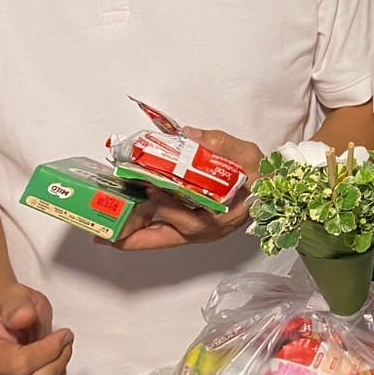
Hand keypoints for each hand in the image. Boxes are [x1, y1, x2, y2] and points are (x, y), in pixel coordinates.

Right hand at [0, 284, 71, 374]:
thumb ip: (17, 305)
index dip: (50, 350)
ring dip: (62, 374)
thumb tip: (24, 316)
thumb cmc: (8, 314)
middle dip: (61, 358)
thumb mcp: (12, 298)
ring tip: (61, 356)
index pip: (21, 364)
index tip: (64, 334)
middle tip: (66, 342)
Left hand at [111, 127, 263, 250]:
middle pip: (163, 239)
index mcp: (222, 216)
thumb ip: (220, 145)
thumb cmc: (260, 176)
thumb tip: (189, 135)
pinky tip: (123, 216)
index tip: (152, 190)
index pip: (191, 220)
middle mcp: (205, 230)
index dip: (168, 208)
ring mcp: (195, 231)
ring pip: (158, 237)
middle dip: (131, 237)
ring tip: (104, 226)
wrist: (270, 188)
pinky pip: (161, 231)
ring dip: (131, 231)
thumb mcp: (247, 155)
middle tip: (103, 233)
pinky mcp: (189, 227)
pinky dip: (141, 225)